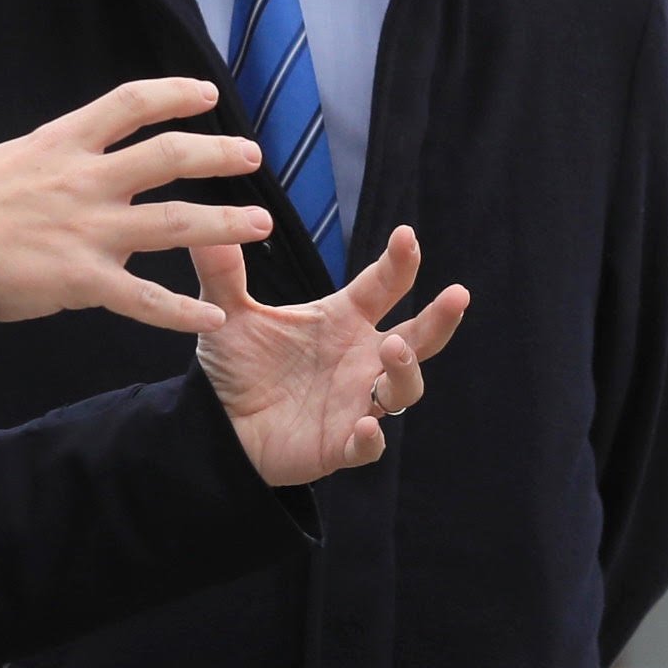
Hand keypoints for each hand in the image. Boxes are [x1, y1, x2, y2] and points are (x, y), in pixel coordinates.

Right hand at [0, 81, 271, 331]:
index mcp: (59, 145)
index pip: (129, 104)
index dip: (172, 94)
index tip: (207, 94)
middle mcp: (84, 181)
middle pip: (169, 156)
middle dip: (218, 154)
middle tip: (253, 157)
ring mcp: (87, 231)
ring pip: (174, 223)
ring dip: (225, 224)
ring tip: (262, 224)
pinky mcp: (81, 280)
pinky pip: (144, 299)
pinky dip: (181, 312)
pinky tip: (213, 318)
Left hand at [190, 224, 474, 486]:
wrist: (215, 425)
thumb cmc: (236, 366)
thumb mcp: (227, 313)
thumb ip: (222, 271)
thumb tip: (210, 223)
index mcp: (344, 319)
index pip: (384, 286)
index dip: (400, 262)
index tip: (406, 236)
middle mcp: (361, 358)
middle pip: (419, 337)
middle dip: (440, 317)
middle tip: (457, 295)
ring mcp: (357, 402)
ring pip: (404, 388)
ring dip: (406, 369)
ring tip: (393, 347)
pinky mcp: (341, 443)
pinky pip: (367, 444)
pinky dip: (371, 437)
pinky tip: (366, 427)